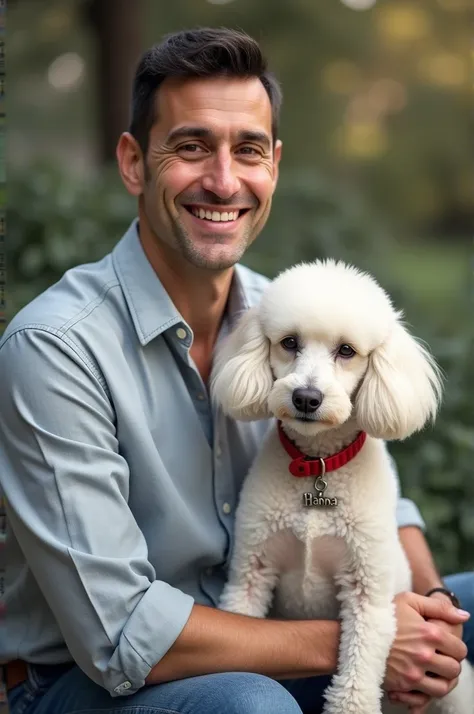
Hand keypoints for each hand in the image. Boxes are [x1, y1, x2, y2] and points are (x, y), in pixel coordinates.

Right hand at [384, 592, 468, 708]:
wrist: (356, 632)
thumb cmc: (384, 614)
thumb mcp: (409, 600)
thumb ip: (439, 607)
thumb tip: (464, 616)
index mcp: (429, 633)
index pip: (459, 649)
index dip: (456, 648)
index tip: (448, 646)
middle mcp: (424, 654)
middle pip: (454, 669)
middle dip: (450, 665)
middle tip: (441, 659)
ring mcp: (413, 672)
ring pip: (443, 687)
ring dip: (442, 681)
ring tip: (435, 672)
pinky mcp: (402, 685)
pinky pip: (425, 697)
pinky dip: (427, 691)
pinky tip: (422, 680)